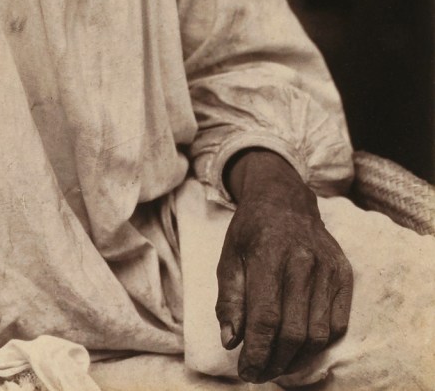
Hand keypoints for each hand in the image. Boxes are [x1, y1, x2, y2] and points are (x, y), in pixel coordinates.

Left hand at [215, 149, 352, 383]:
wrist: (285, 199)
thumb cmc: (251, 231)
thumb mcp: (228, 257)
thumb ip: (228, 299)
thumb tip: (231, 341)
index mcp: (268, 254)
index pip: (265, 318)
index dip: (256, 352)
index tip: (245, 372)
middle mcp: (303, 262)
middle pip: (293, 331)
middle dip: (274, 362)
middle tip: (258, 373)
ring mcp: (328, 268)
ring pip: (318, 334)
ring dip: (296, 359)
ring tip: (277, 366)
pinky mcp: (344, 274)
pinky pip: (337, 324)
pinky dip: (319, 344)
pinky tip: (300, 348)